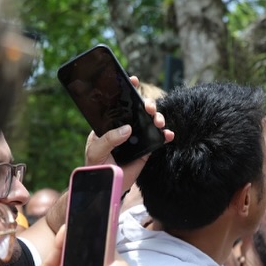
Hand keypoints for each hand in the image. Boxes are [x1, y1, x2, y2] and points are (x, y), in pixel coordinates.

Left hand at [85, 77, 172, 192]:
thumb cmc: (96, 165)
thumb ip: (109, 138)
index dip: (128, 88)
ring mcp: (138, 137)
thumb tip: (128, 129)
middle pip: (139, 109)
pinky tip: (168, 135)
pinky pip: (158, 140)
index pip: (120, 102)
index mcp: (111, 122)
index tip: (133, 80)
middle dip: (147, 104)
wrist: (106, 185)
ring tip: (158, 121)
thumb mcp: (96, 150)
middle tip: (148, 108)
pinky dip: (165, 136)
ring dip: (157, 117)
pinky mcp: (146, 149)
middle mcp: (126, 126)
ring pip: (150, 121)